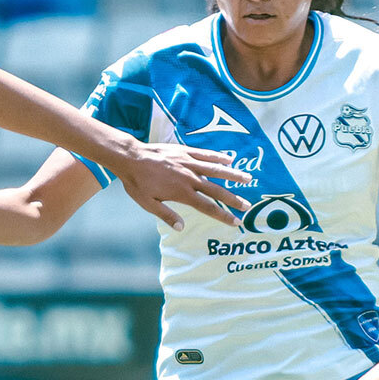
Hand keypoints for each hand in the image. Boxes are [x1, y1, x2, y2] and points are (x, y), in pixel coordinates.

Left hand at [105, 139, 250, 230]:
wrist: (130, 157)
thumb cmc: (137, 183)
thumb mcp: (148, 204)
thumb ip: (167, 215)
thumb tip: (182, 228)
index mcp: (182, 193)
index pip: (208, 207)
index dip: (223, 215)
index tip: (236, 221)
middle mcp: (189, 178)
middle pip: (217, 190)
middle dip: (233, 199)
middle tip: (248, 205)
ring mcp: (189, 163)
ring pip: (216, 170)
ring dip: (233, 175)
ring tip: (248, 179)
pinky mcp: (185, 151)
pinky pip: (205, 154)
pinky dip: (218, 157)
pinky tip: (229, 159)